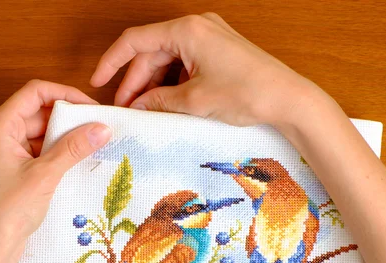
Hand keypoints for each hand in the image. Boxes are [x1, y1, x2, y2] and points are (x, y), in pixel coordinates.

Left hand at [0, 80, 110, 260]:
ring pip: (36, 132)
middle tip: (96, 127)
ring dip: (62, 136)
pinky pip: (34, 150)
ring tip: (90, 144)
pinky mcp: (7, 168)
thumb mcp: (45, 175)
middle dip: (67, 118)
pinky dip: (54, 151)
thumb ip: (74, 147)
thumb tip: (102, 127)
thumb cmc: (8, 211)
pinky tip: (74, 160)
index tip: (90, 106)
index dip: (65, 94)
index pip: (34, 92)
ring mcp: (0, 152)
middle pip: (36, 111)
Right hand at [91, 13, 328, 130]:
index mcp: (186, 30)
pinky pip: (185, 65)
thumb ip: (159, 101)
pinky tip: (166, 104)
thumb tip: (136, 106)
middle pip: (152, 53)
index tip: (97, 82)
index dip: (112, 62)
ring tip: (145, 111)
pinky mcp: (218, 52)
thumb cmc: (247, 93)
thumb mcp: (194, 101)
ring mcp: (208, 39)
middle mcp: (196, 28)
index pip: (135, 41)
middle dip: (136, 82)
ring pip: (168, 61)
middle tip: (126, 109)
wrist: (288, 99)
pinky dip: (172, 84)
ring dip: (154, 85)